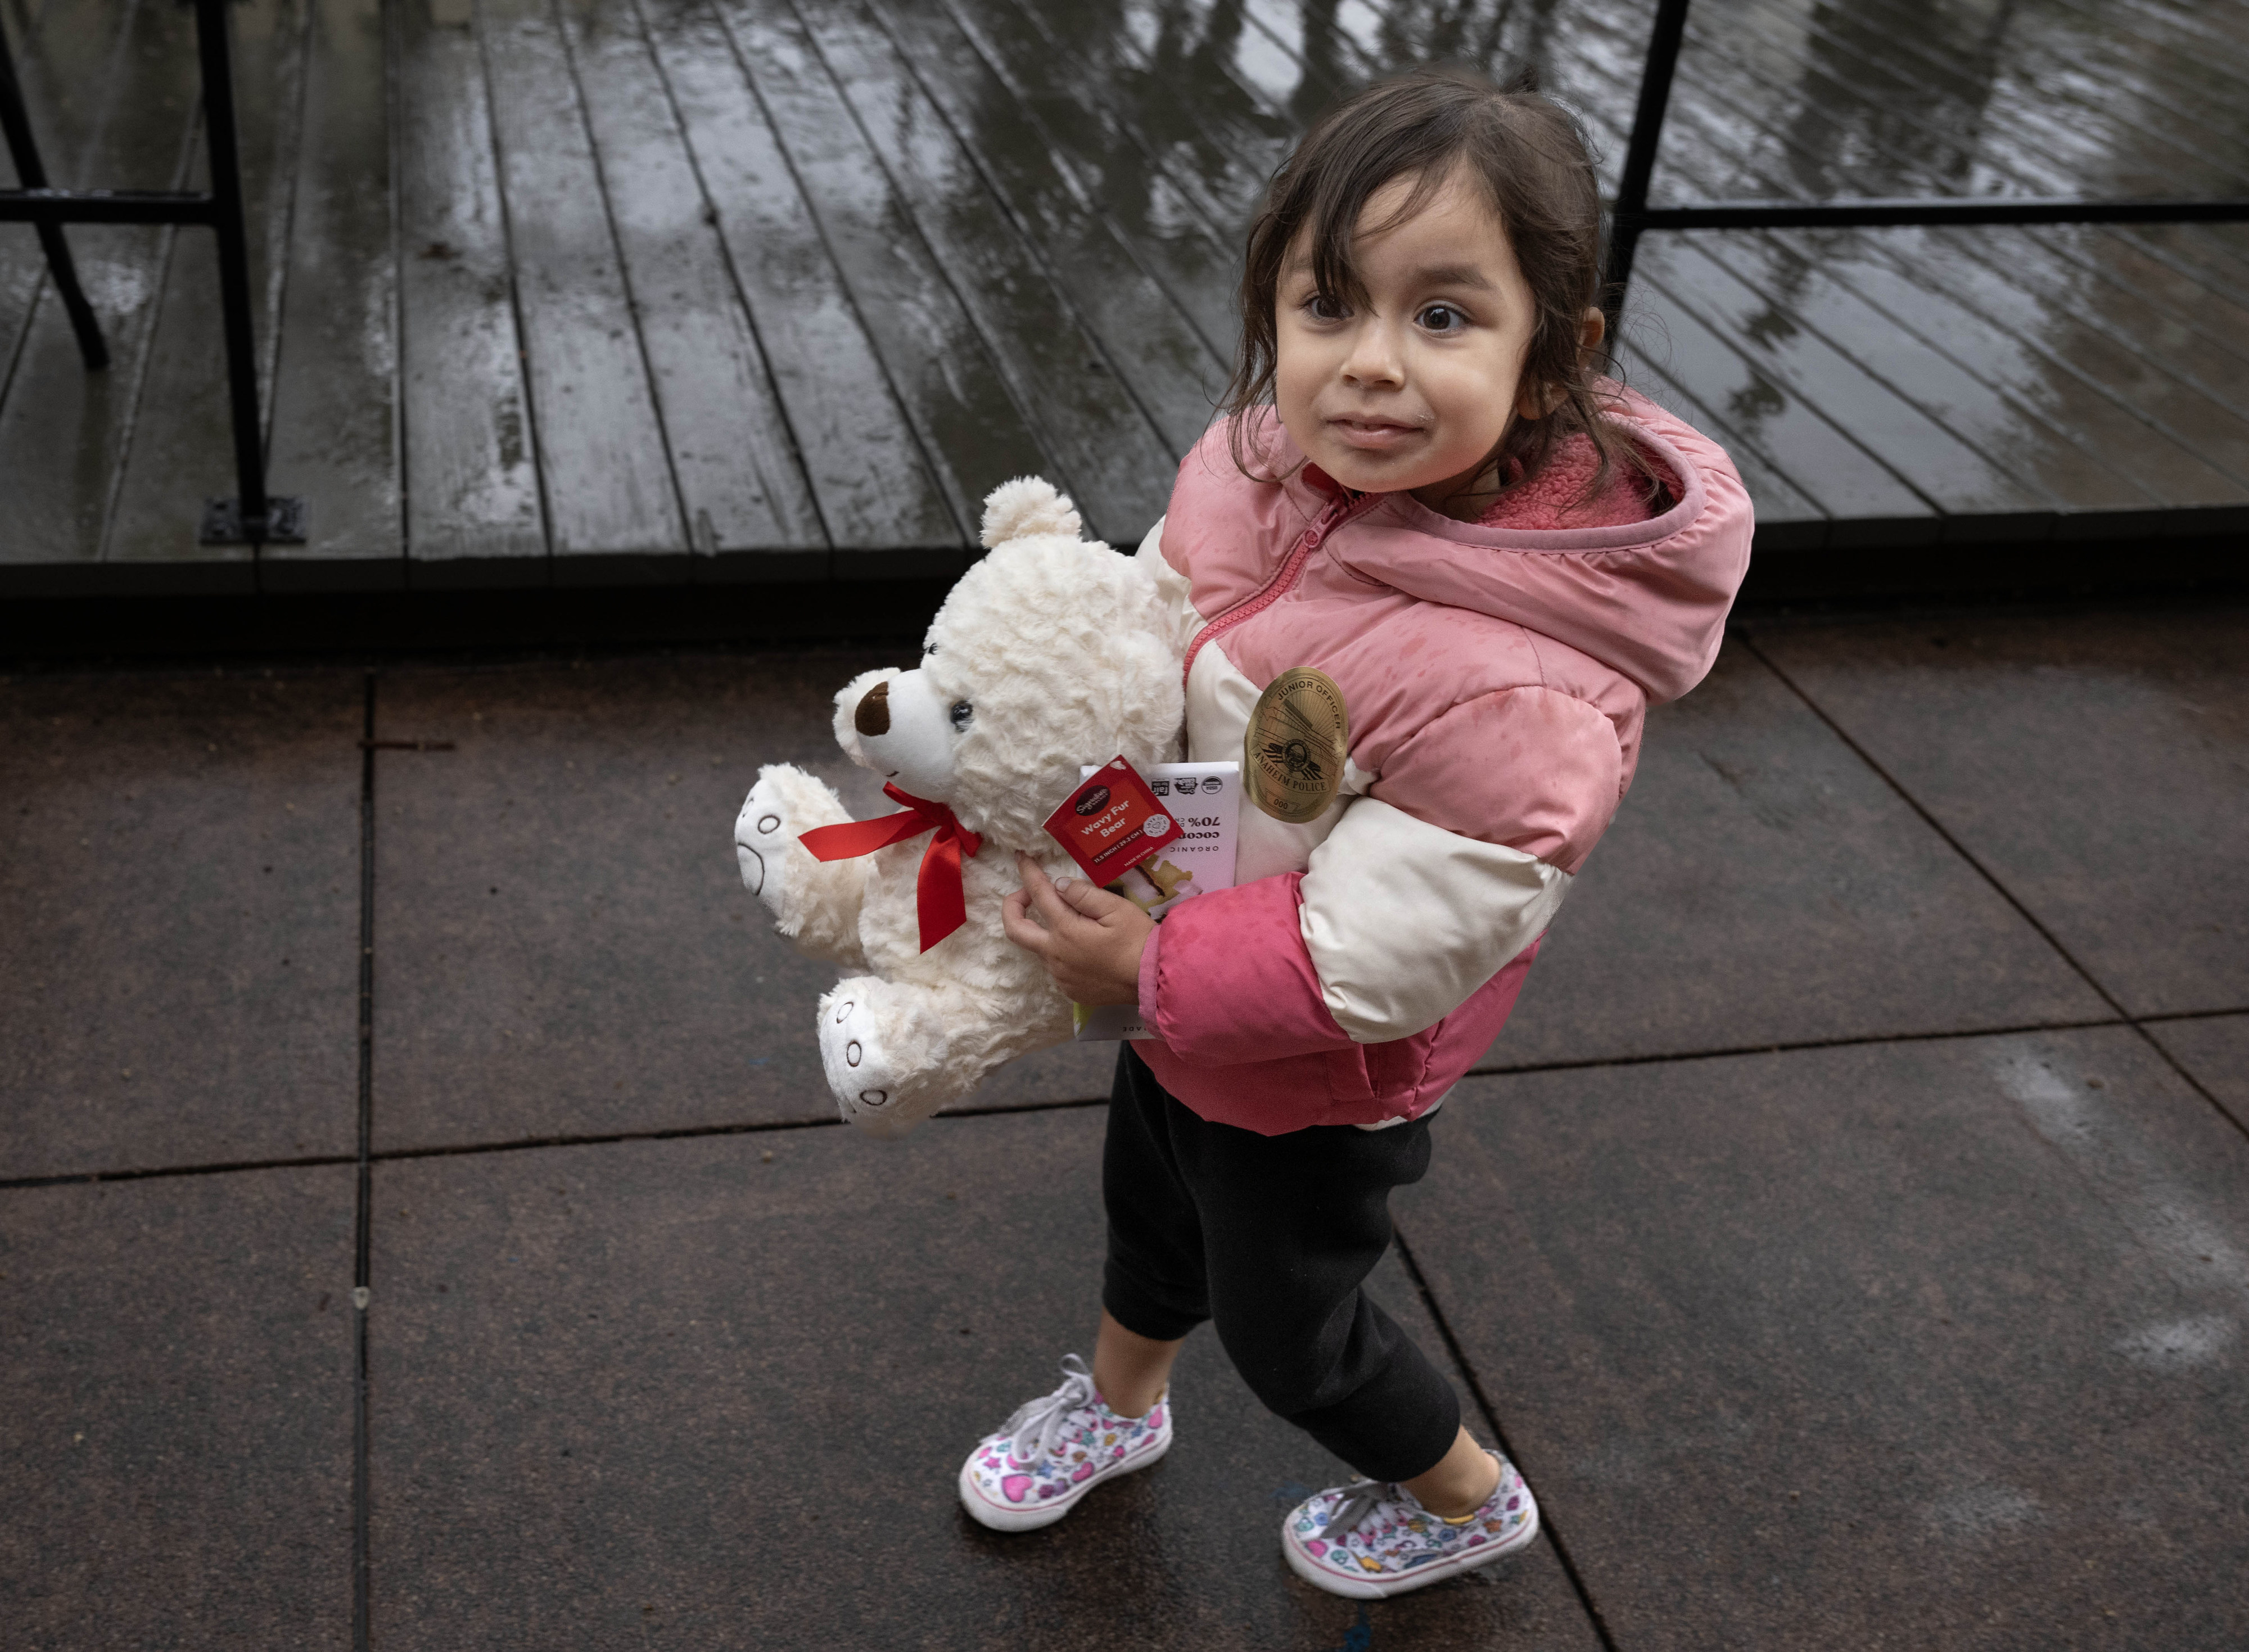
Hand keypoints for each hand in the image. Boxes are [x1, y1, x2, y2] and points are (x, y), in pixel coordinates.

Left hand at [1001, 853, 1152, 1004]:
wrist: (1154, 981)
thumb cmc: (1139, 941)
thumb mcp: (1116, 908)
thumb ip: (1084, 894)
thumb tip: (1059, 885)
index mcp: (1065, 930)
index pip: (1038, 894)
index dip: (1027, 872)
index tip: (1021, 858)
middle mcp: (1055, 955)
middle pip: (1015, 930)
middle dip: (1012, 906)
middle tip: (1026, 893)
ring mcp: (1060, 976)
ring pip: (1039, 949)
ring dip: (1045, 931)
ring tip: (1072, 922)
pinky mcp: (1070, 990)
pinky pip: (1056, 967)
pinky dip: (1061, 951)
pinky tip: (1084, 948)